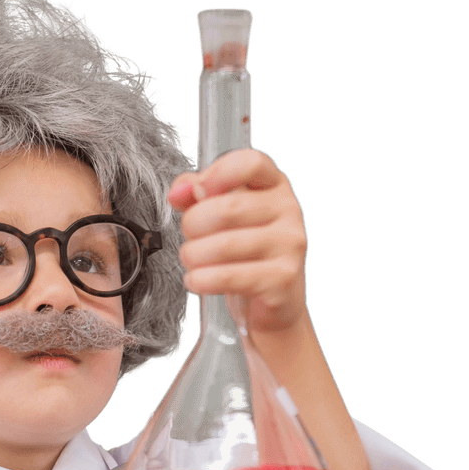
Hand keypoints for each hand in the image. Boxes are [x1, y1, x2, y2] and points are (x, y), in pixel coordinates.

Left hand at [168, 148, 307, 335]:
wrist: (275, 306)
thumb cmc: (245, 256)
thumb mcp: (223, 219)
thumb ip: (198, 197)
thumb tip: (179, 191)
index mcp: (275, 187)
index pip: (250, 164)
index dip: (217, 174)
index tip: (197, 192)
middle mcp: (289, 211)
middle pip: (227, 207)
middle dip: (193, 224)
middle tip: (188, 238)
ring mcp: (289, 245)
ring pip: (224, 245)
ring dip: (193, 255)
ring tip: (190, 261)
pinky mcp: (282, 279)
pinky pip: (229, 276)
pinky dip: (202, 279)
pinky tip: (195, 280)